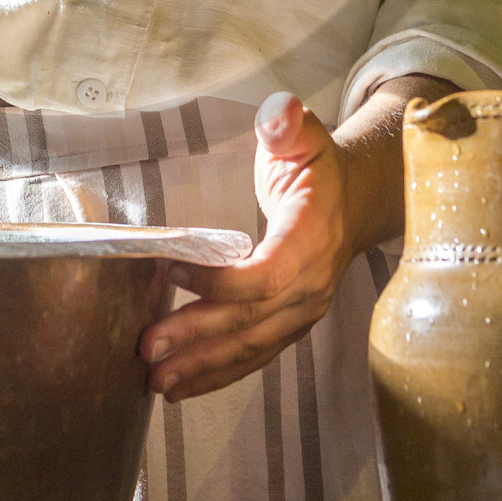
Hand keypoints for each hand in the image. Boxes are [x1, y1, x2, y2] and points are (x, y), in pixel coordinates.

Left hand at [139, 76, 452, 402]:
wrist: (354, 202)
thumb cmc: (316, 167)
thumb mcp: (304, 135)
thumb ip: (287, 124)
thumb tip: (278, 115)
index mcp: (312, 238)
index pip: (267, 274)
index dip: (220, 280)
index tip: (172, 271)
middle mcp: (311, 284)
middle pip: (251, 320)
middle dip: (197, 339)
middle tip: (147, 349)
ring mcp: (303, 311)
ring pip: (251, 348)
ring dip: (202, 368)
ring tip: (155, 382)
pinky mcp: (290, 326)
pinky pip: (255, 355)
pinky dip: (219, 373)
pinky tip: (182, 386)